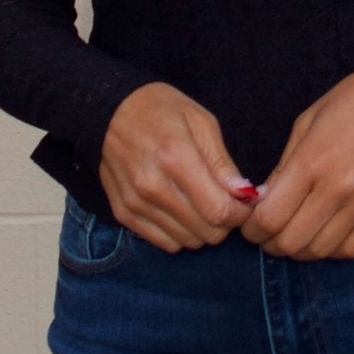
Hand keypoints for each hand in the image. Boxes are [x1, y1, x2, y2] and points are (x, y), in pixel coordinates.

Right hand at [99, 82, 257, 252]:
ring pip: (187, 242)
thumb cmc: (160, 110)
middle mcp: (153, 186)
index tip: (244, 202)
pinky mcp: (124, 214)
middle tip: (224, 201)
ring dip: (203, 229)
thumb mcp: (200, 121)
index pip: (219, 211)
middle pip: (206, 232)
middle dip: (225, 222)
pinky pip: (165, 243)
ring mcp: (136, 203)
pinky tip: (181, 210)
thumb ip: (221, 162)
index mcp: (176, 158)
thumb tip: (245, 195)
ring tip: (202, 203)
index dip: (240, 213)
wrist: (108, 111)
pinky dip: (180, 233)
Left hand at [239, 73, 353, 260]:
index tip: (250, 226)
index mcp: (311, 162)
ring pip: (321, 251)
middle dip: (271, 244)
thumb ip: (283, 168)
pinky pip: (353, 249)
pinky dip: (332, 250)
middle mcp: (337, 189)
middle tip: (268, 235)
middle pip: (292, 242)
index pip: (270, 218)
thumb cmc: (349, 104)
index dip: (252, 230)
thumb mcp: (305, 124)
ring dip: (300, 251)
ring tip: (295, 237)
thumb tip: (263, 203)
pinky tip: (324, 236)